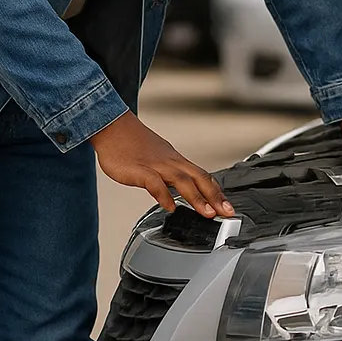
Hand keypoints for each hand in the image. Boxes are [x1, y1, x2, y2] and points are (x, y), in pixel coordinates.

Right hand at [89, 112, 234, 217]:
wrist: (113, 127)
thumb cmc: (133, 145)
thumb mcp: (158, 160)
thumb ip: (169, 176)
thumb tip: (180, 192)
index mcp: (176, 161)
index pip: (203, 176)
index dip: (217, 192)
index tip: (228, 207)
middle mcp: (171, 162)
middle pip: (199, 178)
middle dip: (215, 197)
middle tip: (228, 213)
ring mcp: (156, 165)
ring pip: (182, 180)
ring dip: (197, 197)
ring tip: (208, 213)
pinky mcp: (139, 169)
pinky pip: (154, 183)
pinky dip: (164, 195)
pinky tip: (170, 207)